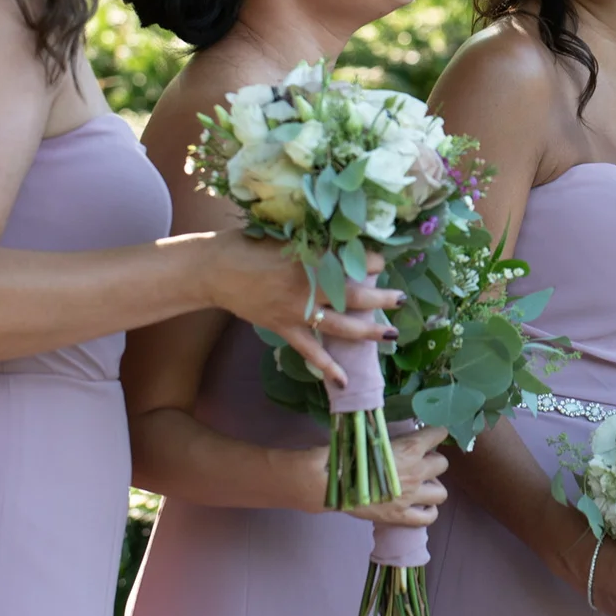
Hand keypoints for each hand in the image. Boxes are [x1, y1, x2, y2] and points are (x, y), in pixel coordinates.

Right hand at [207, 237, 401, 386]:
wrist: (214, 270)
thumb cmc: (247, 245)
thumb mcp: (283, 234)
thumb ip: (312, 240)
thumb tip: (341, 237)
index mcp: (310, 258)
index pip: (352, 261)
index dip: (372, 262)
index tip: (383, 262)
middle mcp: (308, 287)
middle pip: (354, 296)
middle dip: (381, 299)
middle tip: (401, 299)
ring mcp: (297, 312)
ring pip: (340, 325)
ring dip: (367, 331)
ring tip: (391, 334)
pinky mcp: (284, 328)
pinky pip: (310, 352)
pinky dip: (327, 367)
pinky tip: (344, 382)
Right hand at [344, 426, 450, 527]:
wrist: (330, 482)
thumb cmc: (348, 454)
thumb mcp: (373, 437)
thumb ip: (393, 437)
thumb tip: (402, 433)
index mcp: (409, 448)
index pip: (438, 434)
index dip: (436, 433)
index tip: (431, 434)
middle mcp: (416, 472)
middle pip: (442, 464)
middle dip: (432, 461)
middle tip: (419, 462)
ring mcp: (410, 497)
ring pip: (441, 492)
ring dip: (432, 487)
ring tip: (420, 485)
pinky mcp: (401, 516)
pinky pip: (428, 517)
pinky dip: (428, 511)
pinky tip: (419, 505)